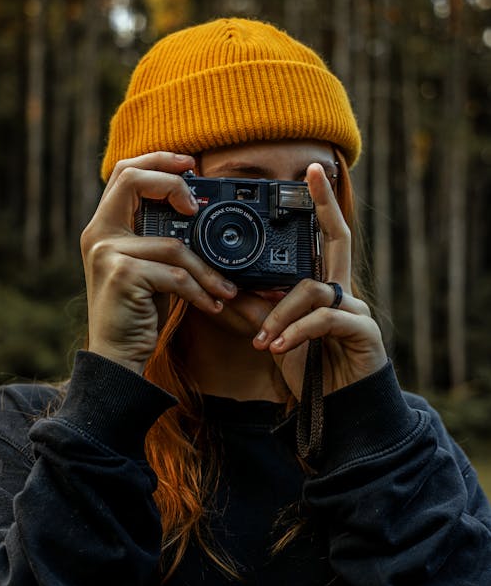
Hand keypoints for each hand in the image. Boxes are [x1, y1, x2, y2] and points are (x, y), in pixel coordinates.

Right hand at [80, 152, 236, 373]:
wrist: (116, 356)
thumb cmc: (137, 310)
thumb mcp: (147, 266)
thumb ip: (159, 238)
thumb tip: (199, 213)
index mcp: (104, 226)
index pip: (124, 173)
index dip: (157, 160)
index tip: (190, 164)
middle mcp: (98, 234)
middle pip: (133, 180)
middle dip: (173, 183)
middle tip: (197, 206)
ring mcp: (107, 254)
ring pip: (172, 243)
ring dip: (206, 270)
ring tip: (225, 289)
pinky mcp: (122, 276)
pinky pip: (175, 274)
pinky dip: (200, 291)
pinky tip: (212, 305)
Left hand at [252, 163, 386, 398]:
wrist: (339, 413)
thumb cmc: (310, 369)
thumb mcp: (276, 334)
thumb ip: (256, 308)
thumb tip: (222, 285)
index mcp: (325, 286)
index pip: (323, 237)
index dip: (320, 204)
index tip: (312, 172)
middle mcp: (344, 290)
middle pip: (338, 237)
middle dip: (324, 203)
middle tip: (311, 173)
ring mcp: (357, 309)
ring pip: (314, 289)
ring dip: (282, 313)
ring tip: (263, 340)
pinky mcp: (363, 331)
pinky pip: (324, 319)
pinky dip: (297, 330)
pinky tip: (278, 347)